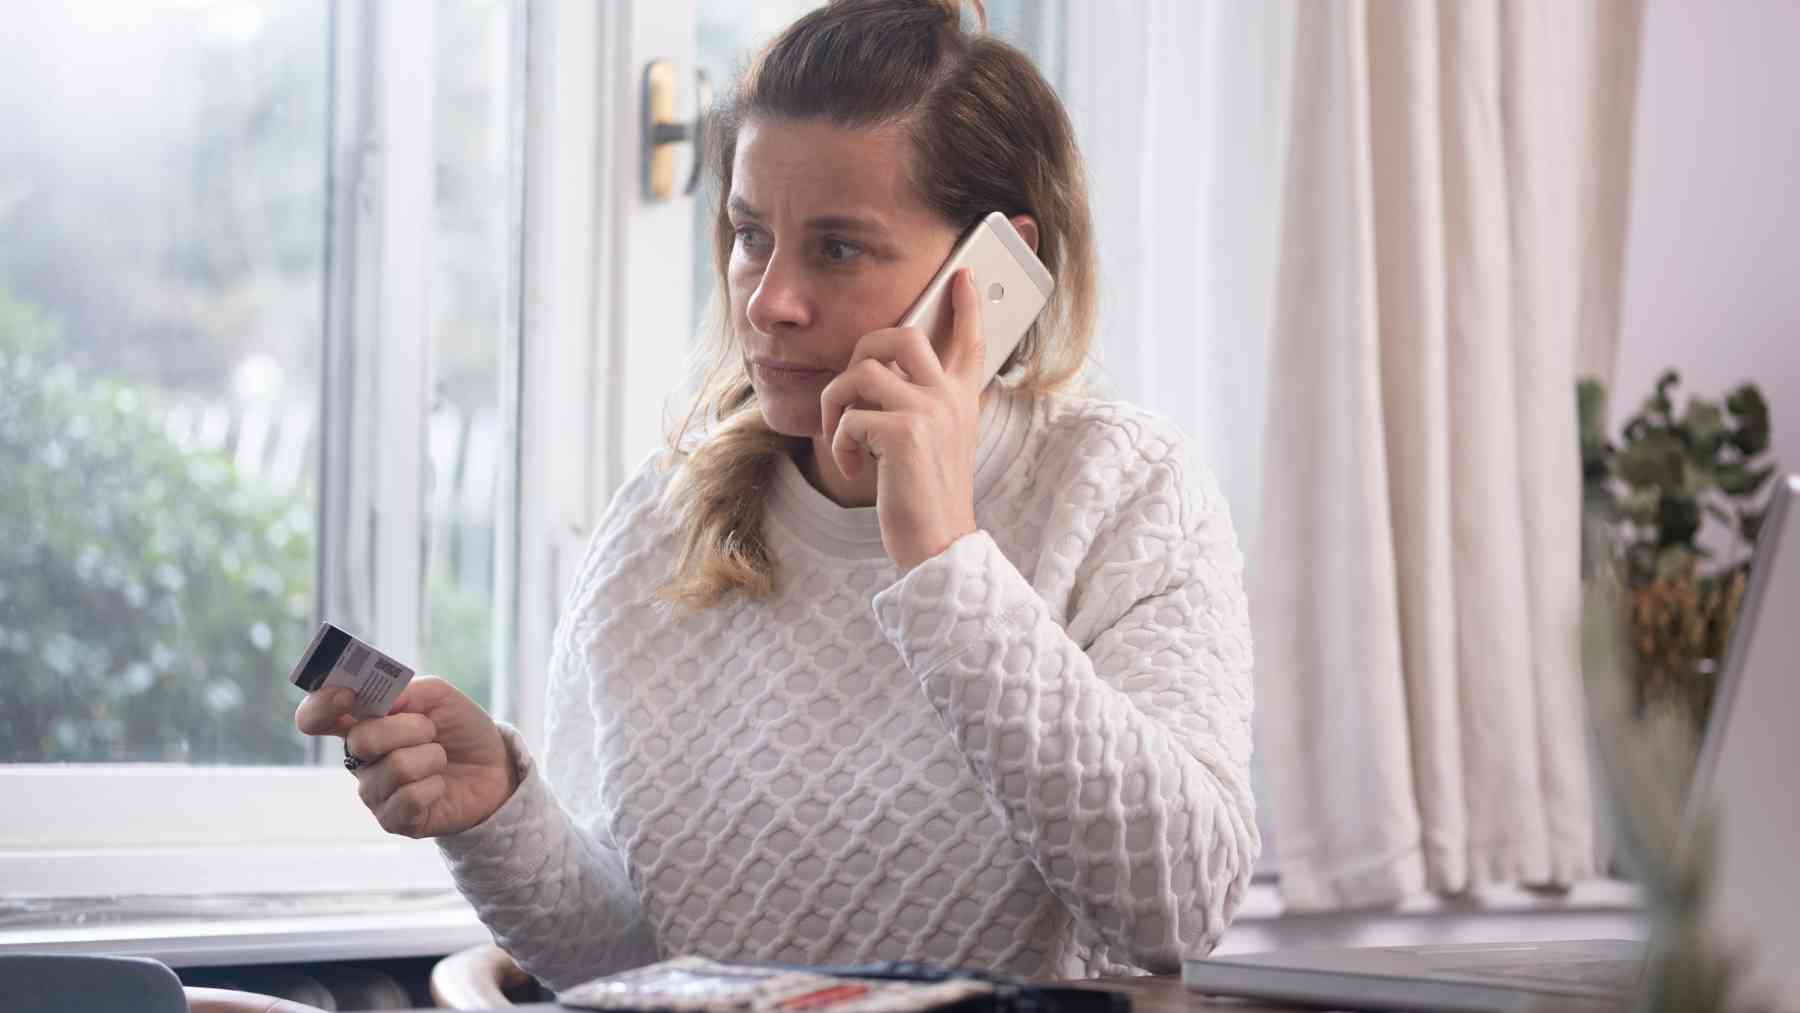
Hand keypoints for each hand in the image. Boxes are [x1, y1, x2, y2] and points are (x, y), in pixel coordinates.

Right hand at [294, 676, 516, 838]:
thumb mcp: (438, 696)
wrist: (494, 767)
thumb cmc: (460, 729)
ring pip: (395, 767)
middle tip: (431, 730)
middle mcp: (359, 759)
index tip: (349, 696)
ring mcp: (373, 791)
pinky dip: (434, 785)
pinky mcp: (391, 820)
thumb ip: (405, 690)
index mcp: (362, 723)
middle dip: (409, 728)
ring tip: (440, 758)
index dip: (323, 704)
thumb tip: (380, 702)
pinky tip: (439, 785)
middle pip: (361, 739)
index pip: (316, 716)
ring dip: (431, 757)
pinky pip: (407, 798)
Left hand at [821, 267, 984, 571]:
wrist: (938, 546)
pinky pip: (849, 416)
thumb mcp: (934, 446)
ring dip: (837, 405)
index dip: (966, 305)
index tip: (963, 275)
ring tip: (845, 440)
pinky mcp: (905, 433)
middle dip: (863, 353)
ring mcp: (930, 411)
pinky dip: (838, 444)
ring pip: (862, 372)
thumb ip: (922, 409)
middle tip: (852, 390)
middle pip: (902, 336)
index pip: (970, 341)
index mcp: (961, 400)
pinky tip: (852, 468)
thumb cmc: (926, 499)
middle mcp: (950, 398)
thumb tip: (881, 378)